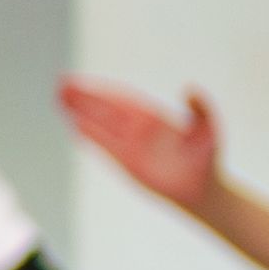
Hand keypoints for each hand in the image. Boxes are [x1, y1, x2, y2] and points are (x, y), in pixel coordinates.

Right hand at [56, 76, 226, 213]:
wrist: (202, 189)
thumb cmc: (207, 157)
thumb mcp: (208, 128)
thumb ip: (201, 107)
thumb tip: (190, 88)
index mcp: (153, 115)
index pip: (120, 98)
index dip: (100, 88)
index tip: (81, 80)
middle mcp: (137, 127)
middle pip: (104, 108)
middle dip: (83, 97)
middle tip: (60, 83)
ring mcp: (130, 145)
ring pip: (100, 125)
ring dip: (80, 112)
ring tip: (60, 99)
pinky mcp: (126, 162)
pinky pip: (105, 146)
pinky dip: (90, 136)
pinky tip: (74, 125)